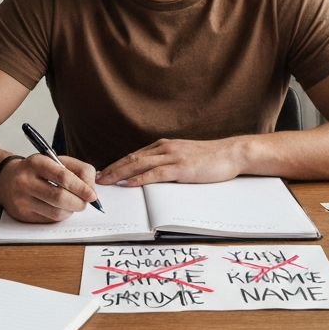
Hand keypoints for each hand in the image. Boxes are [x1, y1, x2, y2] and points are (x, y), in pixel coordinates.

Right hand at [0, 153, 97, 222]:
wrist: (7, 179)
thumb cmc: (37, 170)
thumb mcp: (57, 161)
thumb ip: (79, 170)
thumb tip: (91, 190)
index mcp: (37, 163)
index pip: (63, 176)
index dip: (81, 187)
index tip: (92, 195)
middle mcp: (26, 181)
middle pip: (59, 197)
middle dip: (78, 202)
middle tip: (85, 202)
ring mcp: (22, 199)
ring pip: (56, 212)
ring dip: (71, 211)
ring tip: (73, 204)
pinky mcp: (22, 215)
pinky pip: (49, 220)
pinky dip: (60, 216)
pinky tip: (60, 208)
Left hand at [95, 136, 249, 187]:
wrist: (232, 152)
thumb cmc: (210, 158)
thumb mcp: (184, 156)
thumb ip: (168, 162)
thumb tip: (150, 174)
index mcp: (164, 146)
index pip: (134, 155)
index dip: (116, 164)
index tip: (103, 173)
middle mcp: (165, 148)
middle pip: (132, 158)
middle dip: (112, 169)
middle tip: (96, 179)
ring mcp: (174, 157)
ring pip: (140, 164)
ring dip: (120, 173)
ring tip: (106, 182)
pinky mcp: (182, 168)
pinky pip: (157, 173)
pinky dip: (141, 178)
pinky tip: (130, 184)